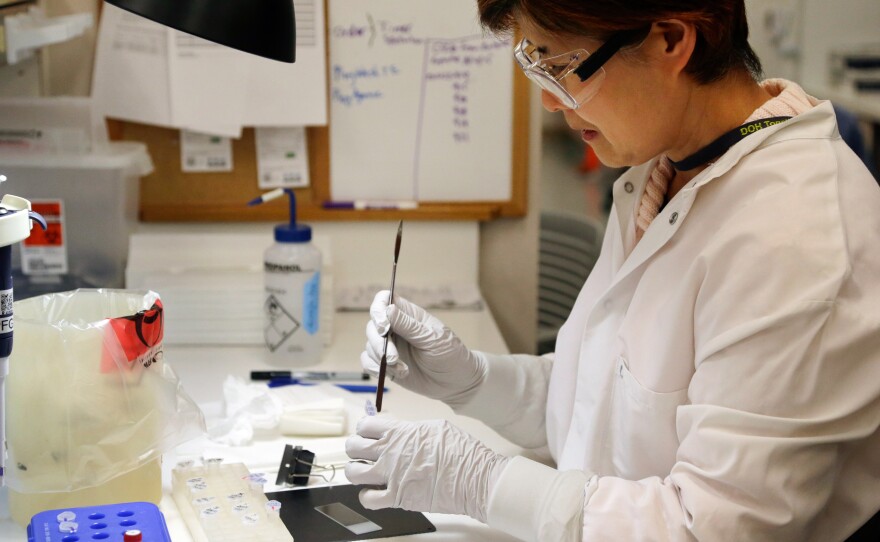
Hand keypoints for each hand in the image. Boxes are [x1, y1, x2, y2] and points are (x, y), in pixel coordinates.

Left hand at [345, 416, 509, 522]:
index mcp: (400, 432)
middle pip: (353, 446)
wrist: (474, 478)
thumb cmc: (461, 451)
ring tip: (362, 471)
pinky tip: (372, 492)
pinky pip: (368, 499)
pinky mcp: (397, 498)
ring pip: (353, 472)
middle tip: (361, 451)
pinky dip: (366, 496)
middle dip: (354, 447)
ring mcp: (391, 476)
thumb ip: (412, 429)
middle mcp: (390, 452)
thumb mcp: (436, 427)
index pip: (365, 425)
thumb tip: (401, 430)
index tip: (367, 432)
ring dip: (354, 471)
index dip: (363, 428)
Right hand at [362, 291, 485, 405]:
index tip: (383, 327)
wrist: (456, 382)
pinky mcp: (386, 364)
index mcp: (408, 315)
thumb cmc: (450, 354)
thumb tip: (388, 309)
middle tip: (393, 358)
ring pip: (369, 345)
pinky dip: (376, 369)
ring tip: (403, 369)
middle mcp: (396, 328)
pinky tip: (396, 374)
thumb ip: (409, 326)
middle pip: (372, 326)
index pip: (384, 300)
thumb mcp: (432, 338)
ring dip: (381, 359)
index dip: (377, 309)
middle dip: (378, 343)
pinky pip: (368, 362)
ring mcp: (390, 346)